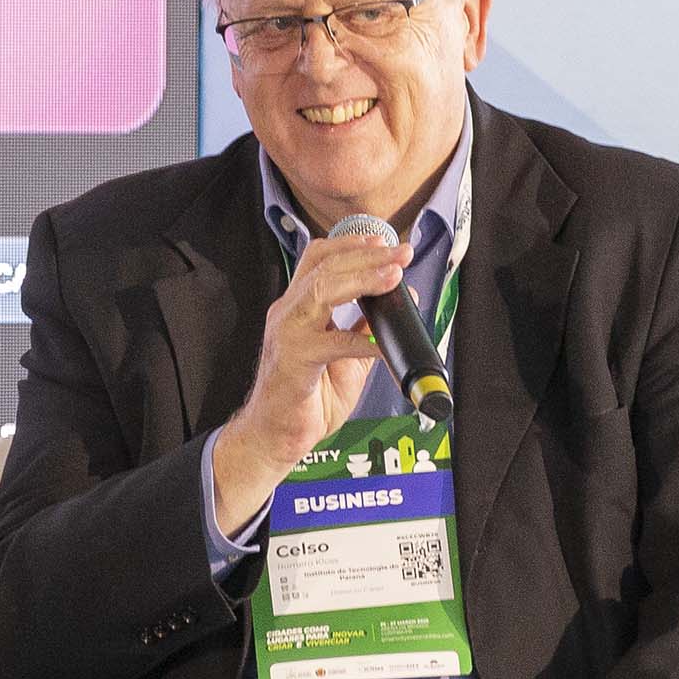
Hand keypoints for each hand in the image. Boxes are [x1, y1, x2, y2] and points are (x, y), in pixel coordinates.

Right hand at [208, 231, 412, 530]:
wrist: (276, 435)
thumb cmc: (308, 397)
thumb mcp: (346, 357)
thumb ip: (367, 328)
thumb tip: (401, 301)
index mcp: (298, 307)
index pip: (319, 258)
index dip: (351, 244)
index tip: (386, 242)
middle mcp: (288, 313)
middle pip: (325, 266)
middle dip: (367, 255)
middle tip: (402, 253)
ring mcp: (287, 335)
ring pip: (323, 290)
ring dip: (363, 279)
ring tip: (394, 277)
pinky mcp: (292, 362)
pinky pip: (332, 343)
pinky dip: (361, 340)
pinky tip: (383, 344)